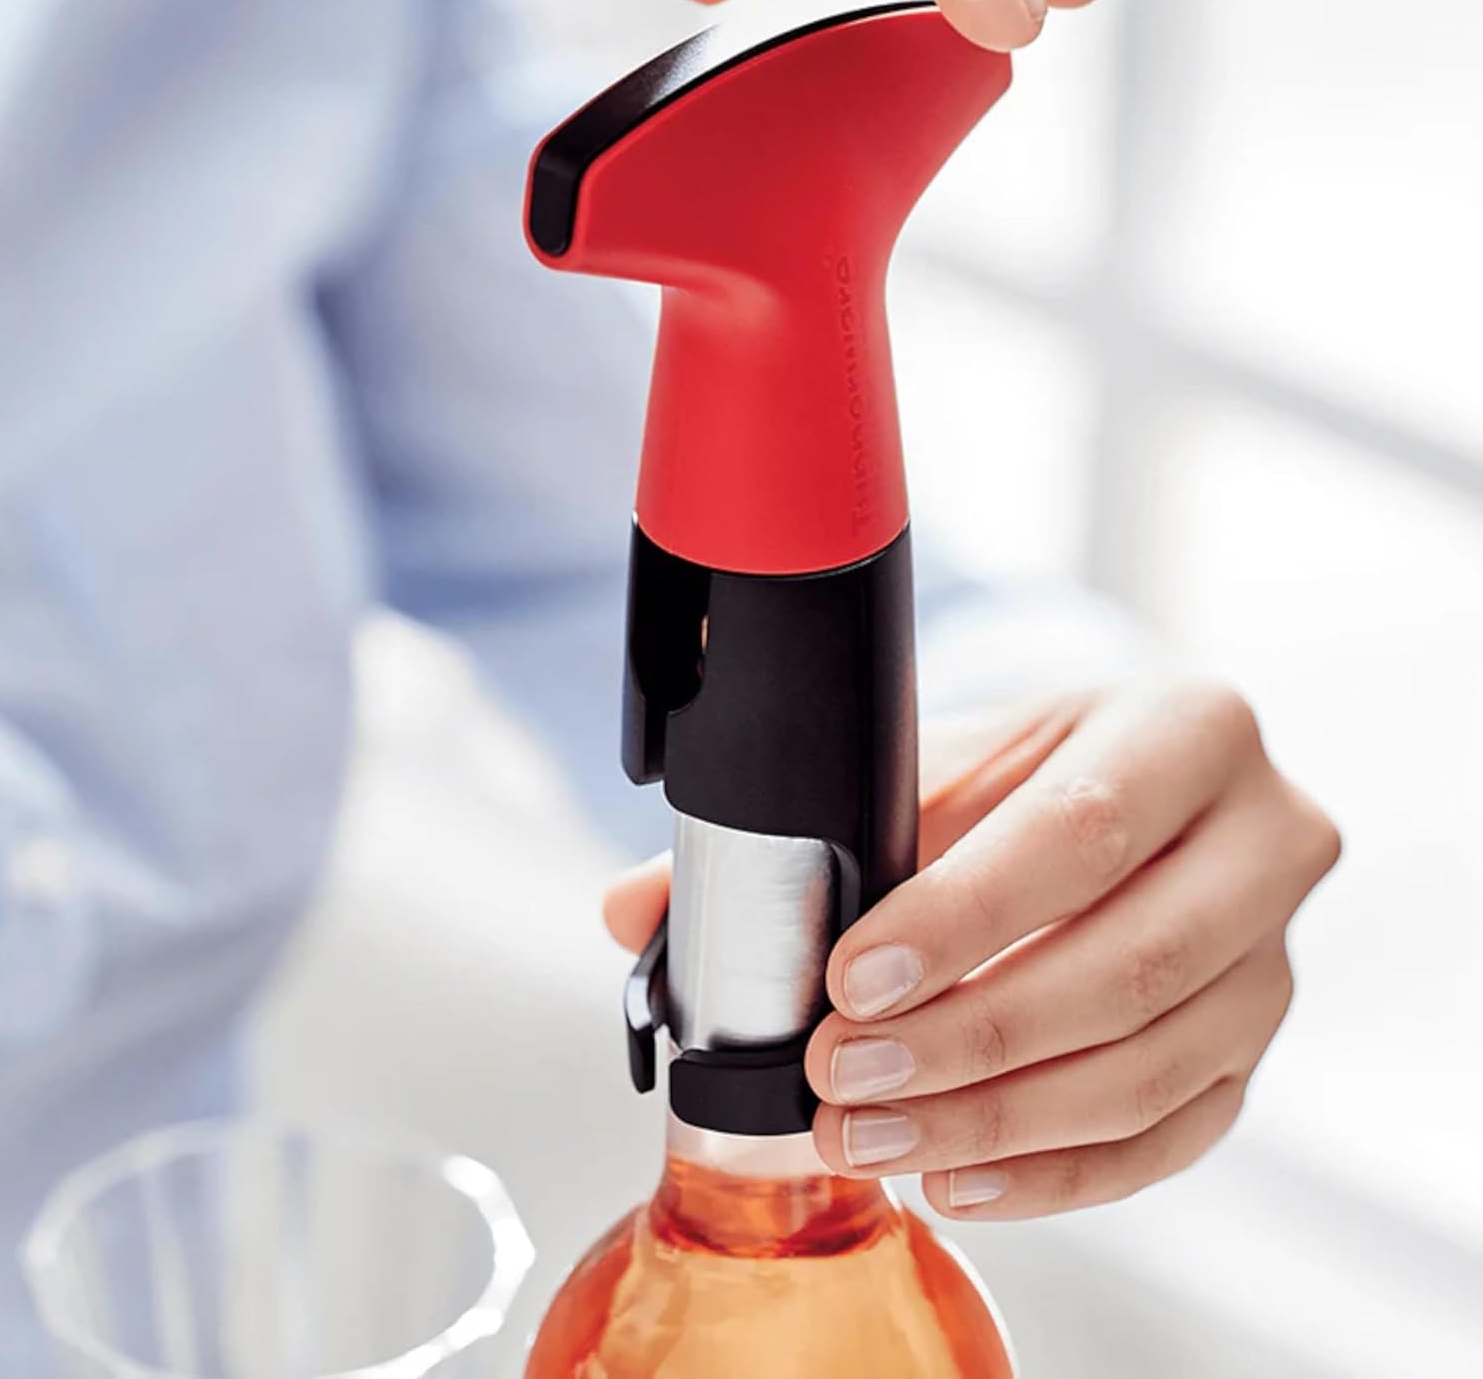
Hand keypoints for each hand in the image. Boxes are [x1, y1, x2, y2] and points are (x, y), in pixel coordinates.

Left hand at [605, 680, 1340, 1219]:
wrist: (1141, 792)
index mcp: (1187, 730)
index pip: (1083, 831)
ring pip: (1150, 1070)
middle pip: (1127, 966)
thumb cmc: (1037, 767)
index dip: (963, 917)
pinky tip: (957, 1176)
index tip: (852, 980)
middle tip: (839, 1080)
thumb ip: (804, 823)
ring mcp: (1273, 957)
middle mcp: (1260, 840)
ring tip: (873, 1142)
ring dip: (996, 1121)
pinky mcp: (1253, 1048)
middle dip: (966, 1040)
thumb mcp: (939, 760)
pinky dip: (1055, 1172)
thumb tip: (634, 909)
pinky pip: (1171, 1138)